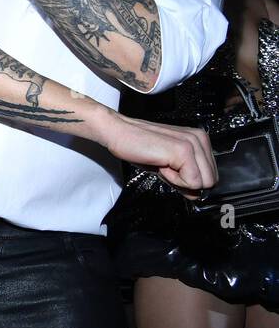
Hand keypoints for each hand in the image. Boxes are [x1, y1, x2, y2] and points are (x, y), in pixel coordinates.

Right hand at [96, 110, 217, 193]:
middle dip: (187, 181)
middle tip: (166, 167)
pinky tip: (161, 164)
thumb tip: (197, 195)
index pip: (211, 174)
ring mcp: (193, 143)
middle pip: (211, 180)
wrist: (117, 132)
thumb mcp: (166, 165)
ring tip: (163, 164)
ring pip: (204, 182)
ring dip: (180, 180)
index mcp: (198, 139)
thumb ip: (185, 179)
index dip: (190, 179)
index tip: (171, 168)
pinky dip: (174, 180)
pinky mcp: (184, 150)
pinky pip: (192, 182)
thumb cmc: (137, 145)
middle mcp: (200, 138)